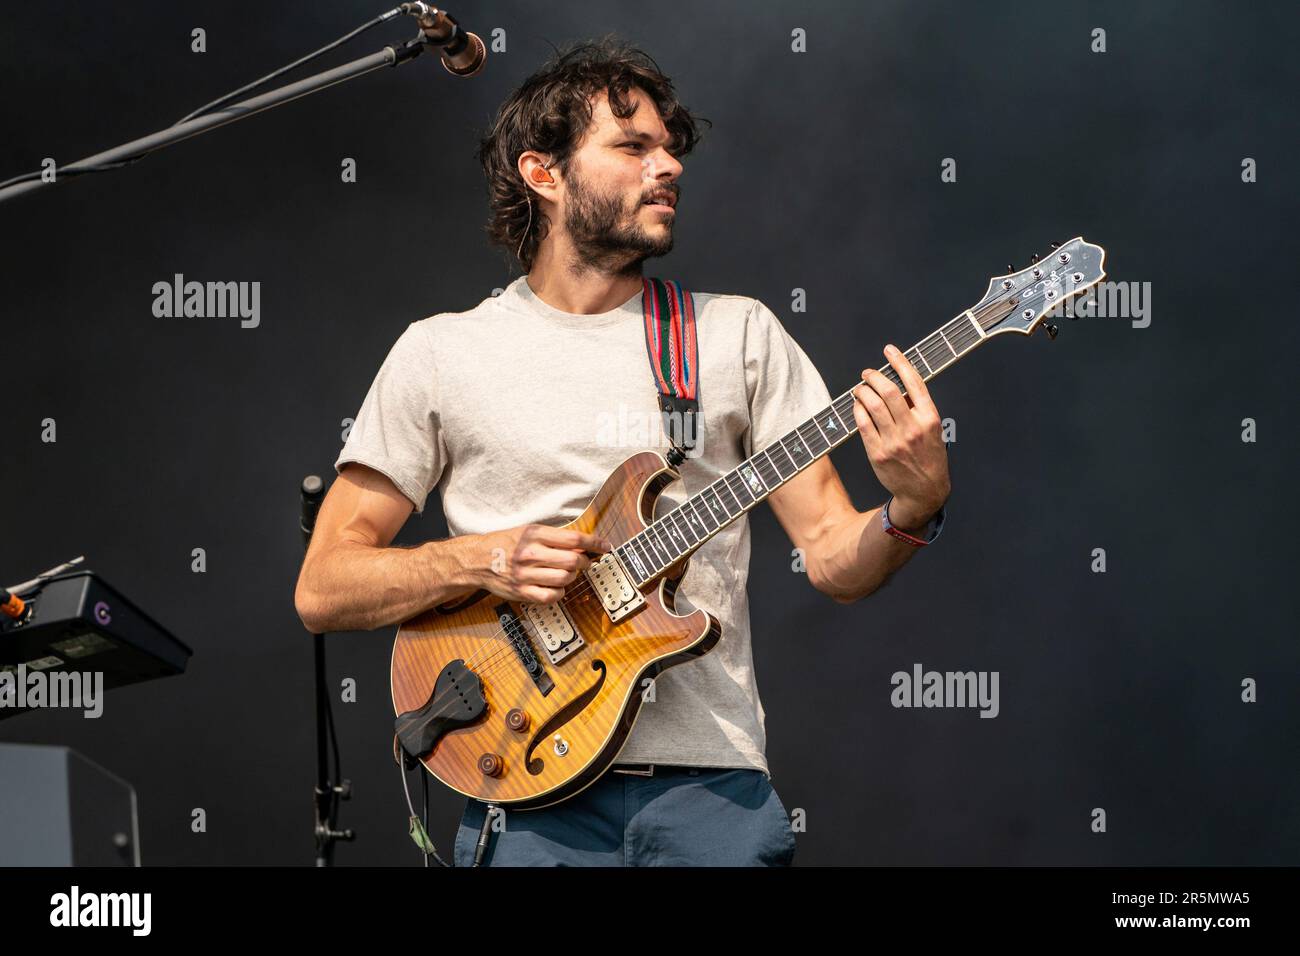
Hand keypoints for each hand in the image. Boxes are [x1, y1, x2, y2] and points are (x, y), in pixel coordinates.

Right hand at [475, 524, 610, 604]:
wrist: (477, 559)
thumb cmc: (506, 543)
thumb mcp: (528, 531)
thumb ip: (554, 538)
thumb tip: (582, 545)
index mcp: (534, 534)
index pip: (574, 538)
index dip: (595, 543)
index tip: (606, 546)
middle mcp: (530, 554)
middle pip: (573, 560)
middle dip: (585, 562)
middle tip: (585, 562)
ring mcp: (525, 575)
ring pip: (565, 579)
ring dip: (572, 576)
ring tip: (566, 572)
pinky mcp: (521, 592)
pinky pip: (551, 596)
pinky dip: (560, 593)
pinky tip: (556, 587)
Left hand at [851, 345, 950, 530]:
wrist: (924, 491)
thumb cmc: (929, 457)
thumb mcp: (934, 430)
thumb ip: (918, 408)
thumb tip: (895, 385)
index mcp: (930, 418)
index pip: (914, 382)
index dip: (899, 361)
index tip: (889, 350)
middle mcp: (912, 427)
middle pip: (887, 390)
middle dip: (873, 376)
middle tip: (866, 373)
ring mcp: (894, 441)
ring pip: (872, 405)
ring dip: (862, 391)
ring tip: (859, 389)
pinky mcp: (878, 453)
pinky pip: (862, 424)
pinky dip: (857, 410)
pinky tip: (857, 406)